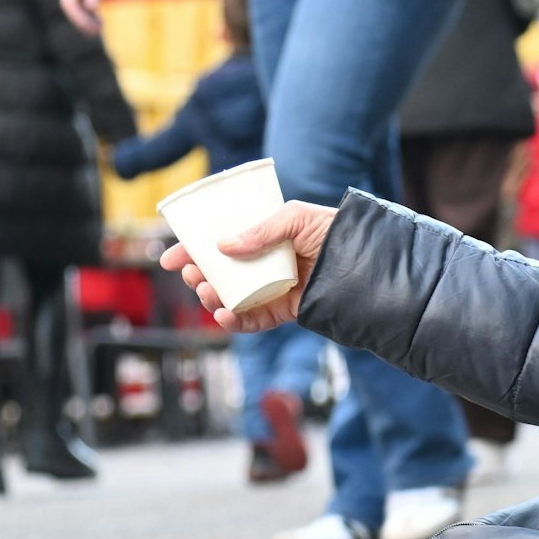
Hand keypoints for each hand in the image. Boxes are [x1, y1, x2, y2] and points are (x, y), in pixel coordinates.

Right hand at [60, 0, 119, 34]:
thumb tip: (91, 8)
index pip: (68, 2)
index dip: (78, 17)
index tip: (91, 28)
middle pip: (71, 8)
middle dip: (82, 22)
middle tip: (97, 32)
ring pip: (77, 9)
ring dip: (86, 20)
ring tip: (100, 30)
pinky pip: (83, 6)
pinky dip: (90, 15)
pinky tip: (100, 22)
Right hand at [160, 200, 336, 331]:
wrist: (368, 263)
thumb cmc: (335, 231)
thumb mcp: (296, 217)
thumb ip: (261, 230)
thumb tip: (224, 247)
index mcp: (263, 238)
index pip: (220, 244)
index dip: (192, 251)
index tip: (169, 258)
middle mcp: (264, 264)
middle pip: (220, 274)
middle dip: (198, 276)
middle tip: (191, 274)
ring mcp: (273, 289)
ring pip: (231, 299)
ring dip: (211, 298)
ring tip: (206, 291)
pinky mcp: (285, 311)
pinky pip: (254, 321)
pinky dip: (235, 322)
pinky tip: (223, 314)